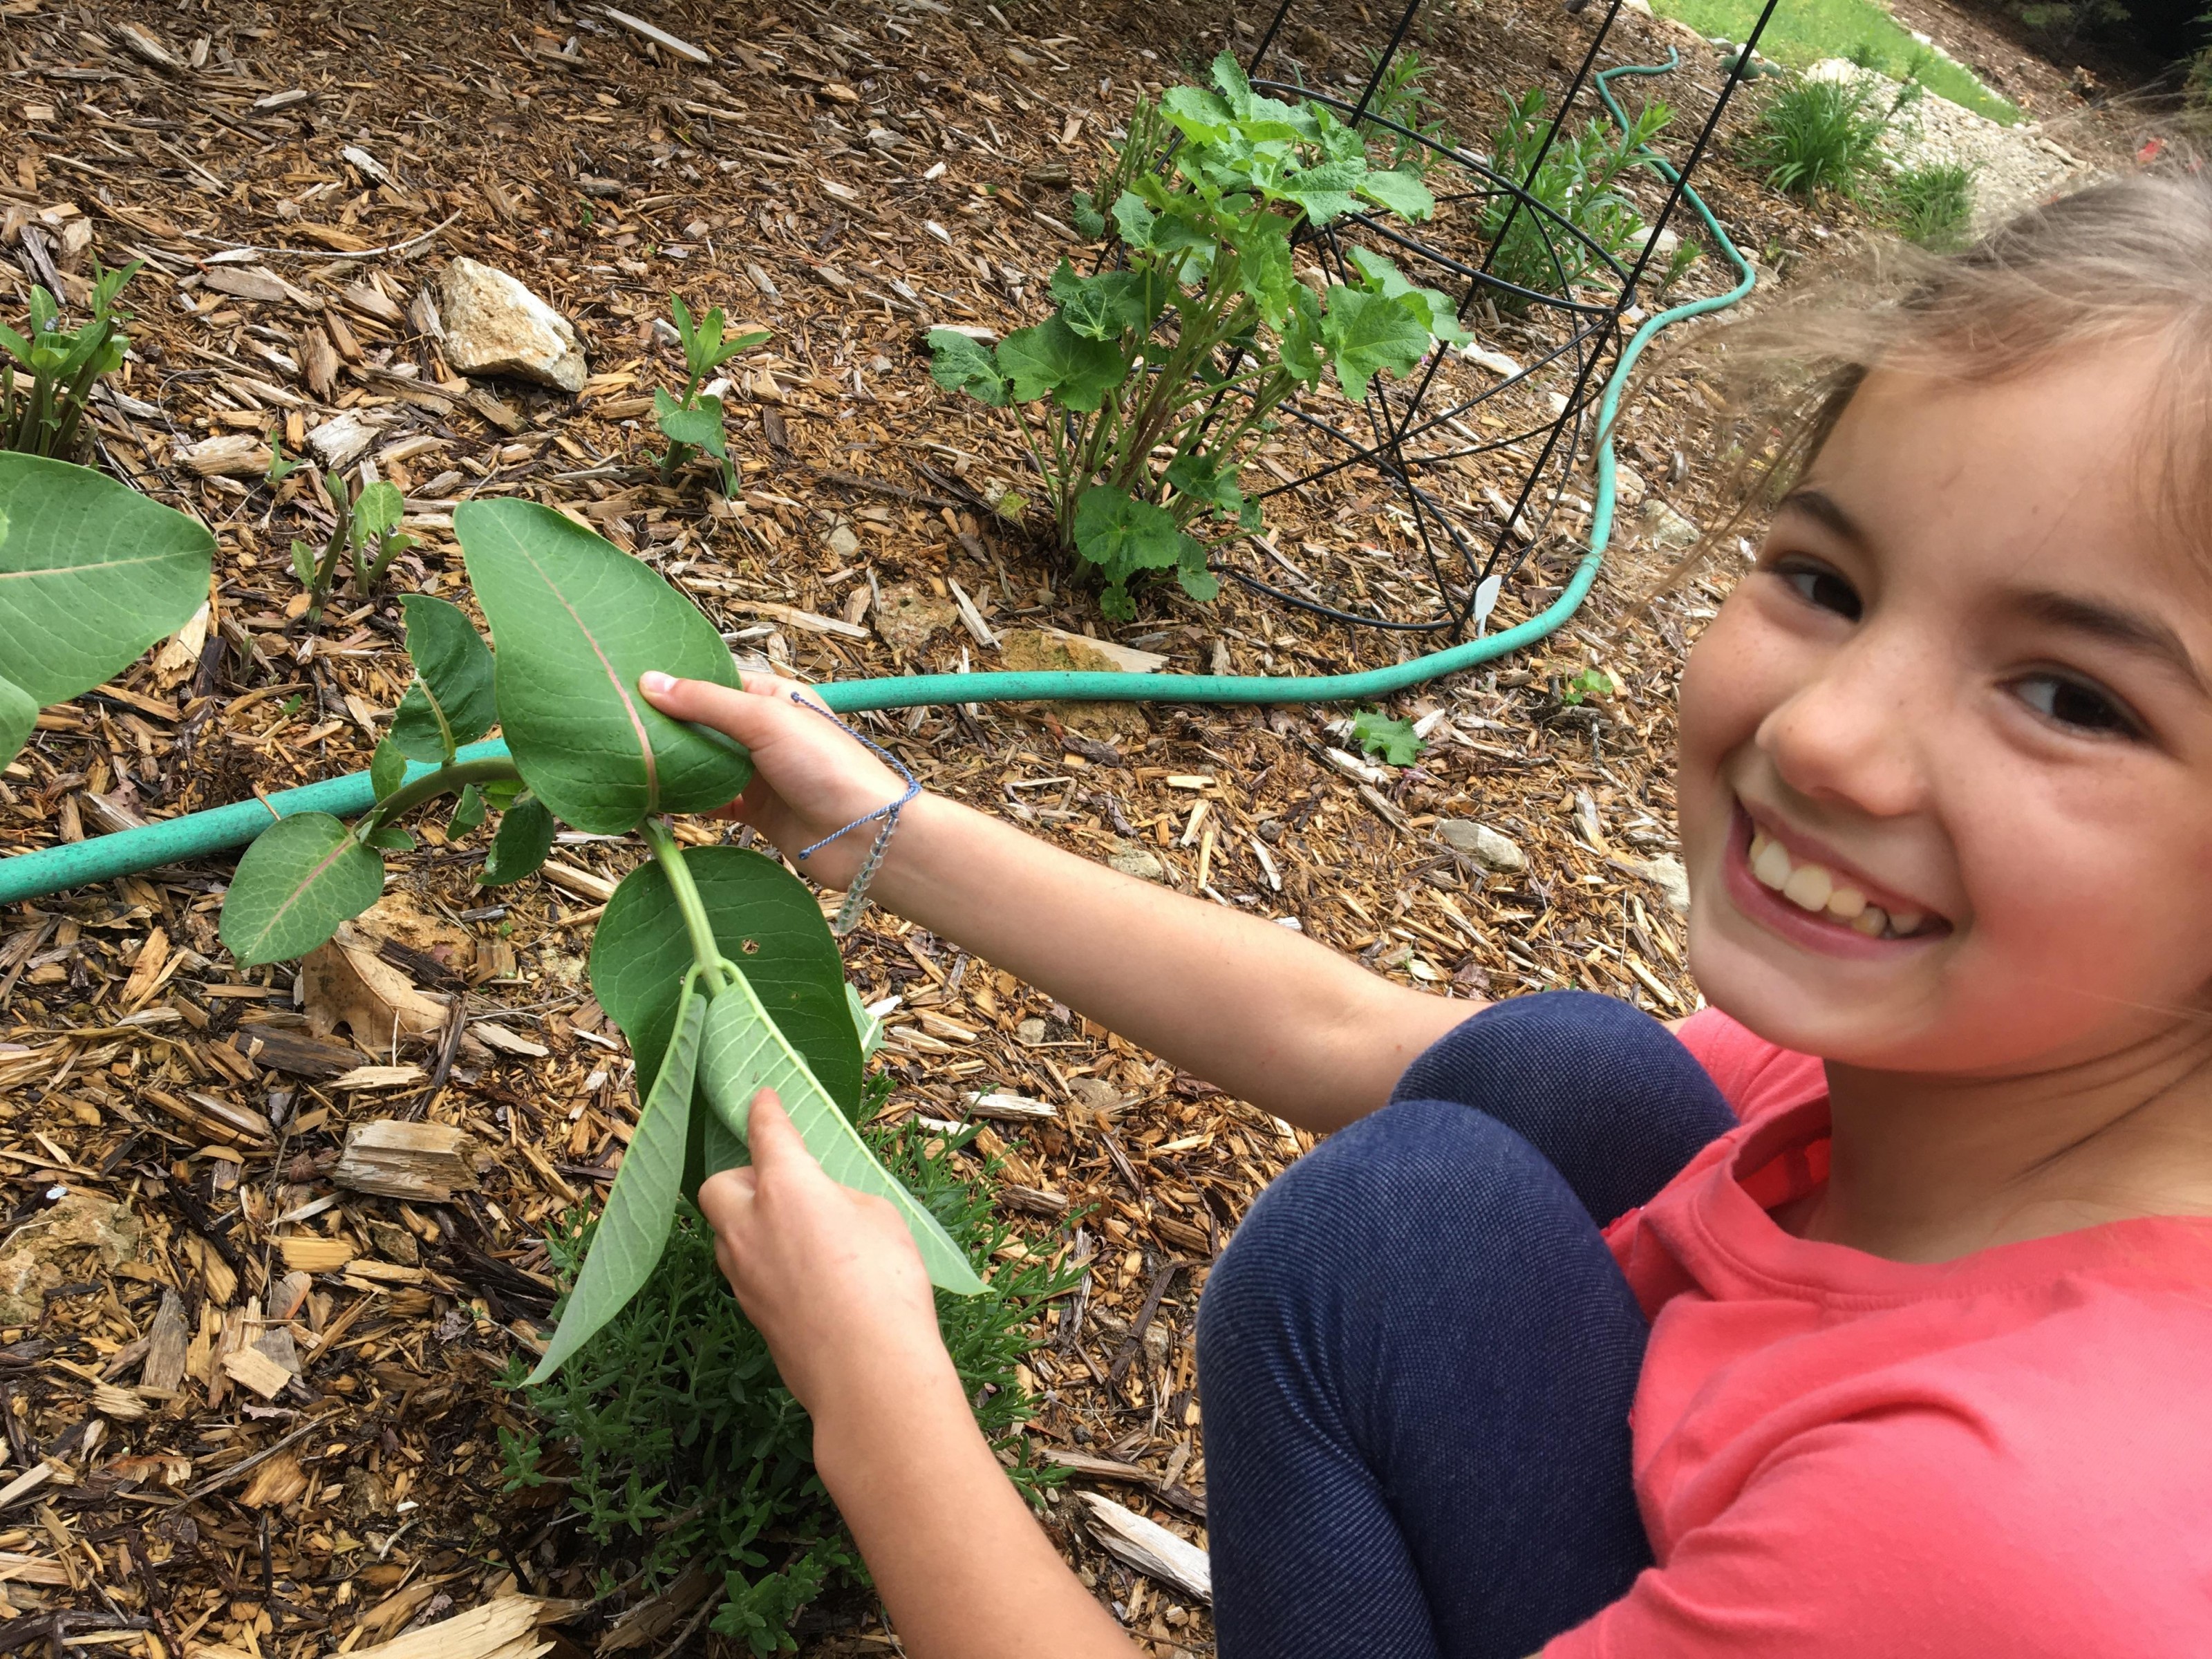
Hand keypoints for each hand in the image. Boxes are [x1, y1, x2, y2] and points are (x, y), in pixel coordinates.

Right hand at [639, 670, 911, 888]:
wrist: (866, 836)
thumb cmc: (827, 766)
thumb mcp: (765, 720)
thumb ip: (706, 703)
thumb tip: (649, 682)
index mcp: (774, 697)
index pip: (716, 681)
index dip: (677, 685)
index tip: (629, 687)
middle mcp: (766, 732)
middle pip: (706, 724)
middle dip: (669, 728)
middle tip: (617, 727)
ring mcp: (761, 773)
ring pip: (706, 764)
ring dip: (675, 767)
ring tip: (629, 763)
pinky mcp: (757, 812)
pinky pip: (713, 802)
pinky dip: (688, 803)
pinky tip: (656, 803)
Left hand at [696, 1090, 957, 1422]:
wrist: (867, 1373)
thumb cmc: (885, 1284)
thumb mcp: (880, 1217)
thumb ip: (840, 1200)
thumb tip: (822, 1208)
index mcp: (786, 1186)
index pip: (766, 1133)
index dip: (765, 1110)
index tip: (762, 1097)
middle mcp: (749, 1224)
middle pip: (718, 1185)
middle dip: (741, 1177)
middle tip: (780, 1185)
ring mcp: (742, 1274)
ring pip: (726, 1233)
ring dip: (749, 1223)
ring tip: (797, 1234)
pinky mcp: (749, 1313)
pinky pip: (744, 1271)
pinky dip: (763, 1262)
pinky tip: (803, 1277)